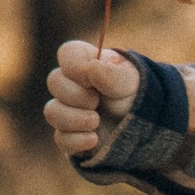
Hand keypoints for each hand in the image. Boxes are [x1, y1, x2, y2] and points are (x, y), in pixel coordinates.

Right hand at [46, 39, 138, 165]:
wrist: (143, 129)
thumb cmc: (135, 97)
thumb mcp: (130, 82)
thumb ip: (113, 74)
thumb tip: (91, 68)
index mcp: (88, 63)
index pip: (67, 53)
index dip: (76, 66)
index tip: (92, 79)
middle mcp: (73, 85)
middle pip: (54, 81)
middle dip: (76, 95)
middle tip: (96, 102)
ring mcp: (69, 111)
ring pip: (52, 112)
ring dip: (74, 118)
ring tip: (96, 121)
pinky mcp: (70, 136)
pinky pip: (60, 139)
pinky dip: (77, 140)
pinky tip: (94, 139)